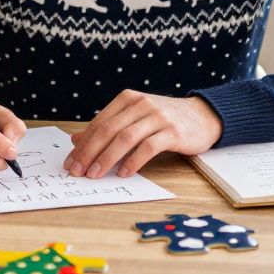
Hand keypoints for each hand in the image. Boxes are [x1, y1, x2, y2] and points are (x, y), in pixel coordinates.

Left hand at [64, 91, 220, 177]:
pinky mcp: (173, 132)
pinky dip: (134, 161)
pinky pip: (148, 147)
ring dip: (107, 158)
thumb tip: (76, 141)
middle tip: (77, 171)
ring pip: (125, 138)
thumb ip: (108, 127)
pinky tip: (125, 173)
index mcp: (127, 99)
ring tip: (96, 174)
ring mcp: (157, 117)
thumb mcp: (134, 118)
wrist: (203, 115)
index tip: (70, 162)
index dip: (83, 144)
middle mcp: (140, 105)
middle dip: (89, 152)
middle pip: (108, 130)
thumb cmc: (164, 119)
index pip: (99, 123)